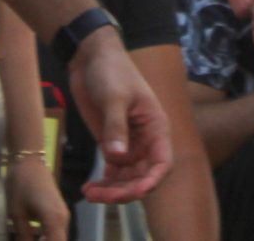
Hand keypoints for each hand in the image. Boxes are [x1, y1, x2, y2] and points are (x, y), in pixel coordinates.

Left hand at [6, 150, 70, 239]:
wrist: (29, 161)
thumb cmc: (21, 184)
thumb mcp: (17, 214)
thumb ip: (23, 236)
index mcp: (54, 220)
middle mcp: (63, 220)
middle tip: (25, 239)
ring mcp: (63, 217)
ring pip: (58, 240)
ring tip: (27, 238)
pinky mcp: (59, 215)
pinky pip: (56, 235)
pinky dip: (47, 240)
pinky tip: (34, 237)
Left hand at [67, 28, 172, 203]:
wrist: (91, 57)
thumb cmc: (111, 70)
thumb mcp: (114, 97)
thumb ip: (115, 127)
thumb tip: (116, 157)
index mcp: (156, 126)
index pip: (162, 162)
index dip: (153, 180)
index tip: (137, 191)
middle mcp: (145, 139)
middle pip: (142, 176)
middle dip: (124, 190)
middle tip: (100, 196)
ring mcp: (128, 143)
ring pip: (126, 177)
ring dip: (111, 190)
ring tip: (90, 193)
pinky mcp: (111, 142)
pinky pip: (112, 171)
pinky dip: (103, 182)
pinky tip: (90, 188)